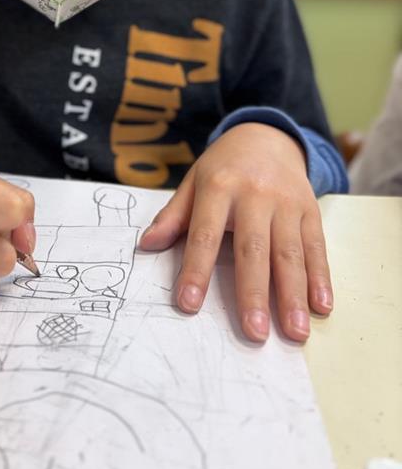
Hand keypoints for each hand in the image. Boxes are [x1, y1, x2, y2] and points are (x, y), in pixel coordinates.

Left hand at [138, 123, 332, 342]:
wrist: (266, 135)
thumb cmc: (223, 167)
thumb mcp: (193, 182)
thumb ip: (173, 216)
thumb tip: (146, 245)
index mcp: (218, 187)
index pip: (204, 235)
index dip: (196, 270)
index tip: (188, 304)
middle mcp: (255, 194)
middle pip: (253, 249)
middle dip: (254, 294)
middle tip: (254, 333)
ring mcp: (286, 202)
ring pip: (290, 253)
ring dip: (294, 296)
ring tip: (295, 333)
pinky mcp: (310, 209)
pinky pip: (317, 246)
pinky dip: (321, 278)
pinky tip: (321, 306)